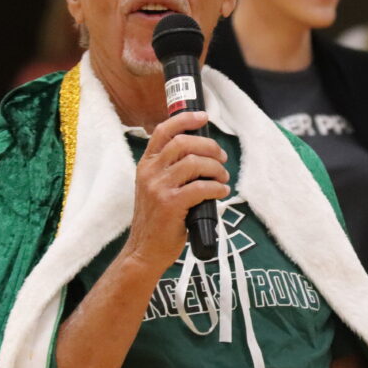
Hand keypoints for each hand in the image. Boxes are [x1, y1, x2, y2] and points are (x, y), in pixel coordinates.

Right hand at [125, 111, 229, 271]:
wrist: (144, 250)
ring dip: (215, 168)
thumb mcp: (155, 188)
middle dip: (209, 146)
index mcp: (146, 165)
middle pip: (183, 143)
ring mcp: (158, 187)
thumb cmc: (156, 220)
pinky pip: (200, 187)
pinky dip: (216, 187)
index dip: (185, 119)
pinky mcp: (170, 204)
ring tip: (223, 177)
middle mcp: (150, 172)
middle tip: (221, 157)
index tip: (203, 117)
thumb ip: (171, 170)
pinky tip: (221, 191)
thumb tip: (202, 155)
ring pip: (194, 162)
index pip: (164, 131)